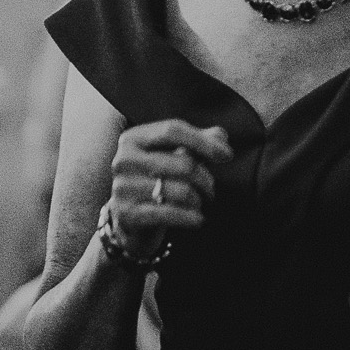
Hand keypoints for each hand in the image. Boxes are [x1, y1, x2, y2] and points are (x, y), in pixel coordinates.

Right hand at [105, 119, 230, 258]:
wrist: (129, 218)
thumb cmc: (156, 180)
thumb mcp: (173, 156)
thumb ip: (197, 141)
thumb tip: (220, 135)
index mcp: (132, 139)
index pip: (172, 130)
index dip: (203, 142)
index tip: (227, 156)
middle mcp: (123, 160)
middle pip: (183, 163)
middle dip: (206, 178)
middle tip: (210, 189)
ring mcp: (122, 188)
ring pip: (182, 191)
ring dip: (199, 199)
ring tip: (198, 203)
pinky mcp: (127, 214)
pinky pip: (171, 214)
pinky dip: (191, 217)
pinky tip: (197, 219)